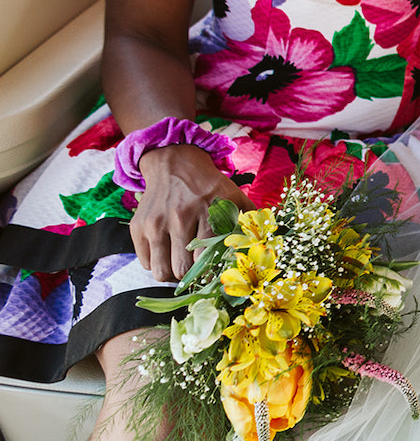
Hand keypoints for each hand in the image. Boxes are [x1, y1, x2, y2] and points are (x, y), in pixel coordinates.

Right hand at [130, 145, 252, 281]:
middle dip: (192, 277)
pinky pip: (145, 262)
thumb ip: (249, 220)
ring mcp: (155, 223)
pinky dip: (157, 265)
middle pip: (182, 269)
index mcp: (207, 211)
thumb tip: (261, 245)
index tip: (216, 272)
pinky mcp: (138, 227)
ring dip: (172, 275)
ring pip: (160, 271)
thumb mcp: (234, 196)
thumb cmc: (208, 186)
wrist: (174, 163)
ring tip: (182, 266)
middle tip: (199, 272)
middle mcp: (179, 217)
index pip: (206, 258)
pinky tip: (168, 255)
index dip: (212, 272)